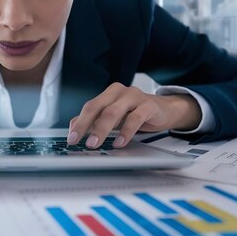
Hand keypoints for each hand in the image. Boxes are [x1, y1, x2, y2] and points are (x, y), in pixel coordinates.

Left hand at [67, 82, 200, 148]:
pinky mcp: (148, 105)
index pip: (89, 107)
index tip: (71, 138)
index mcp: (108, 94)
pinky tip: (120, 143)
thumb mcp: (114, 117)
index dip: (79, 123)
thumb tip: (73, 127)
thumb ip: (95, 120)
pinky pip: (135, 118)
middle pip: (97, 107)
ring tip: (95, 143)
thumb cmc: (135, 112)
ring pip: (113, 111)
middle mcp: (119, 92)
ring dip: (102, 129)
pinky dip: (125, 131)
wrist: (165, 109)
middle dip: (85, 125)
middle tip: (80, 142)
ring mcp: (134, 96)